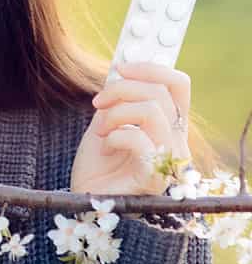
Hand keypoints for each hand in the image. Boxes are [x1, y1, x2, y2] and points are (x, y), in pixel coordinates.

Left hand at [71, 61, 191, 195]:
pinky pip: (140, 140)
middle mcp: (176, 142)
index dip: (150, 68)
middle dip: (121, 89)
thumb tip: (121, 69)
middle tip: (98, 102)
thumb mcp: (107, 121)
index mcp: (169, 125)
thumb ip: (119, 99)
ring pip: (151, 111)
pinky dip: (115, 135)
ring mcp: (169, 161)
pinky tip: (105, 145)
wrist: (85, 196)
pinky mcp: (155, 178)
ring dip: (115, 113)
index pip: (178, 85)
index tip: (120, 67)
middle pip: (160, 93)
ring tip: (101, 129)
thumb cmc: (98, 163)